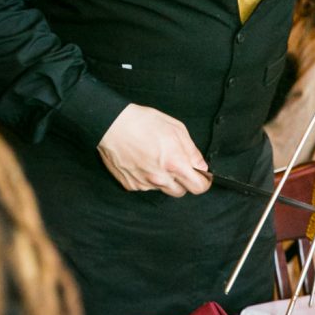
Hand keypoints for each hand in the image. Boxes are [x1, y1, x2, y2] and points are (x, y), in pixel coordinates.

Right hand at [97, 104, 211, 196]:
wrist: (112, 125)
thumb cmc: (143, 122)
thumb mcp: (176, 129)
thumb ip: (191, 151)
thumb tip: (201, 166)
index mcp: (174, 164)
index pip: (198, 187)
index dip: (202, 182)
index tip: (200, 176)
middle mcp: (160, 178)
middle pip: (181, 192)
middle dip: (183, 181)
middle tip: (177, 165)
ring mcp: (144, 184)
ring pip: (163, 190)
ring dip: (165, 180)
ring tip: (156, 160)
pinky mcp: (131, 185)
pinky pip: (146, 187)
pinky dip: (148, 178)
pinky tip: (143, 162)